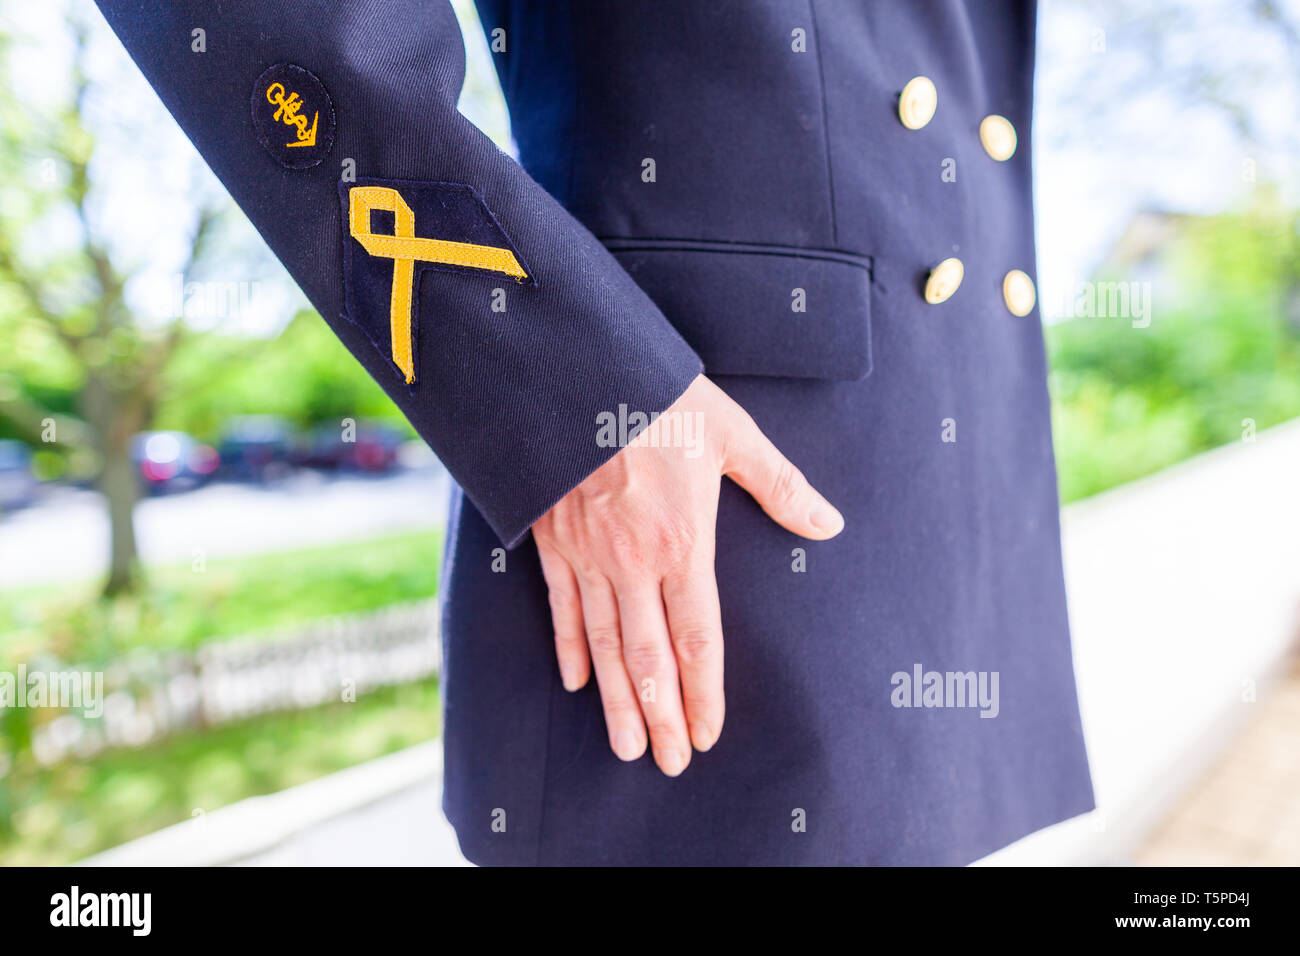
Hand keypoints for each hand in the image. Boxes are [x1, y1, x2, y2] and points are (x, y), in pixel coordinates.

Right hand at [532, 374, 843, 775]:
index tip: (706, 735)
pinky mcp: (552, 539)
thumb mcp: (732, 435)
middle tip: (666, 764)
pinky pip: (561, 606)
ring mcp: (588, 555)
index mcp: (682, 542)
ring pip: (603, 644)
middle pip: (648, 656)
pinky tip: (576, 682)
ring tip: (626, 746)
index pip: (697, 637)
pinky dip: (568, 648)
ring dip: (617, 700)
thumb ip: (780, 485)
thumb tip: (829, 523)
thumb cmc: (659, 398)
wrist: (577, 369)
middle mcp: (633, 561)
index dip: (704, 692)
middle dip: (661, 714)